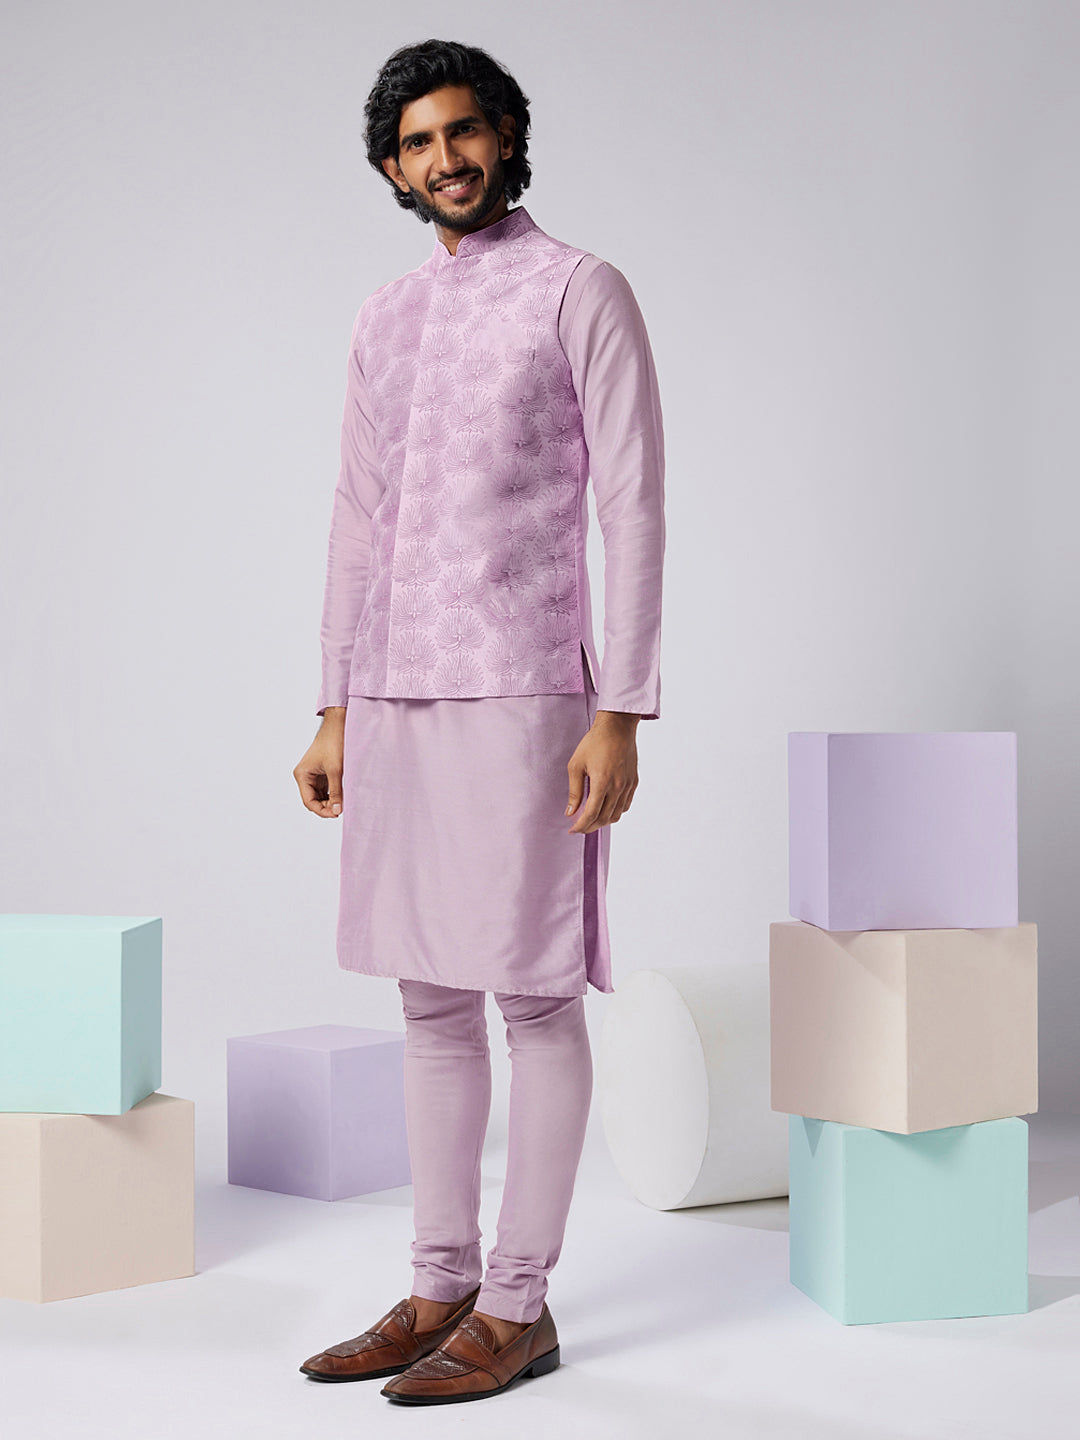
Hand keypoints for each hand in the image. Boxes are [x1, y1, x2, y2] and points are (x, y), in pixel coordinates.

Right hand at [294, 709, 345, 817]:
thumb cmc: (335, 743)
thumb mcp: (336, 770)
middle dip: (327, 806)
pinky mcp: (322, 772)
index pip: (309, 801)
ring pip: (320, 795)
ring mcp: (313, 774)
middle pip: (313, 800)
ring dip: (331, 800)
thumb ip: (337, 792)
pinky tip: (344, 795)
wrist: (339, 725)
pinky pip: (326, 788)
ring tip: (344, 801)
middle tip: (342, 809)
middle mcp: (305, 776)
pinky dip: (334, 793)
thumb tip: (338, 811)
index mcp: (302, 775)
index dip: (322, 810)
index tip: (337, 814)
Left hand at [565, 710, 639, 833]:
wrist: (617, 727)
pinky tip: (606, 809)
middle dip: (590, 826)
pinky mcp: (633, 782)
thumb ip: (574, 791)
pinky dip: (615, 812)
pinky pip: (625, 805)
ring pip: (616, 815)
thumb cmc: (594, 742)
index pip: (591, 814)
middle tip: (579, 827)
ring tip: (591, 820)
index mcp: (602, 782)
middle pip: (604, 818)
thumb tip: (570, 811)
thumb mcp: (576, 765)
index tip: (572, 830)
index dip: (581, 826)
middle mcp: (618, 787)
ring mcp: (628, 785)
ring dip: (603, 821)